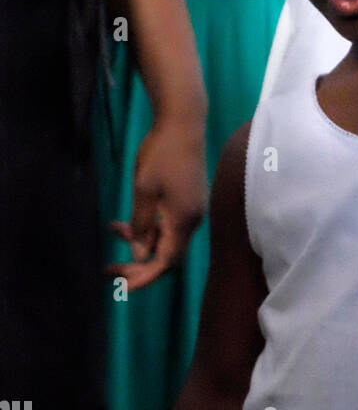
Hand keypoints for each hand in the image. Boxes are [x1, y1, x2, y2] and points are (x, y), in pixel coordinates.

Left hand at [106, 117, 207, 291]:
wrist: (183, 122)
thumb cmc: (161, 154)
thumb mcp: (143, 190)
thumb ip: (141, 225)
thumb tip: (139, 254)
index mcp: (184, 220)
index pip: (165, 262)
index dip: (144, 278)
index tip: (121, 287)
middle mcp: (193, 219)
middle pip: (168, 255)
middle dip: (140, 264)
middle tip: (111, 266)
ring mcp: (194, 208)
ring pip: (167, 238)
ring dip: (142, 241)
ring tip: (115, 229)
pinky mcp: (190, 197)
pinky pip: (170, 224)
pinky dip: (150, 227)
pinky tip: (131, 218)